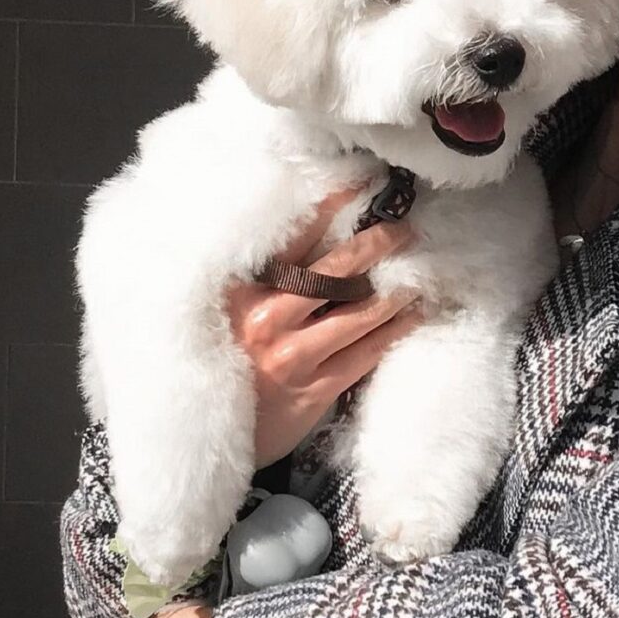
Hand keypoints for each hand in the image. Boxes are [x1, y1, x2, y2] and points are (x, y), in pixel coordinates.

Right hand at [228, 188, 421, 467]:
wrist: (200, 434)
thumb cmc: (216, 365)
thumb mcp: (224, 314)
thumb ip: (259, 283)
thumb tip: (313, 245)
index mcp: (243, 290)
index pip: (294, 238)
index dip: (331, 207)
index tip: (360, 183)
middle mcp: (267, 317)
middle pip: (334, 272)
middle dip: (375, 245)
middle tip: (405, 230)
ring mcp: (292, 355)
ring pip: (358, 315)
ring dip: (394, 294)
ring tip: (418, 278)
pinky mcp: (312, 390)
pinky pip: (364, 355)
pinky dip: (393, 333)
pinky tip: (412, 318)